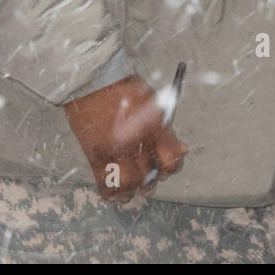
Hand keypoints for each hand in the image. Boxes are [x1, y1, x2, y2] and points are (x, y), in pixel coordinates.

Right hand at [62, 75, 187, 202]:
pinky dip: (110, 192)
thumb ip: (166, 127)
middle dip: (151, 182)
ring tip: (130, 193)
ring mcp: (114, 148)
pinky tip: (113, 195)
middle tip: (148, 184)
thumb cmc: (124, 86)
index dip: (171, 168)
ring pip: (128, 183)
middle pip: (150, 174)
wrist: (93, 78)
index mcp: (155, 124)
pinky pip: (104, 181)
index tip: (166, 169)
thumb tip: (180, 148)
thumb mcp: (154, 100)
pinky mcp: (94, 152)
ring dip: (131, 192)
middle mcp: (137, 139)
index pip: (171, 159)